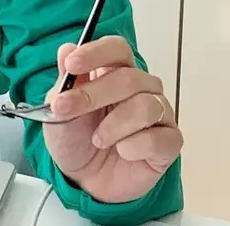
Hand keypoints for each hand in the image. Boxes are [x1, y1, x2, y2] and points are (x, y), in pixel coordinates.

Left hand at [42, 35, 182, 203]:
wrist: (84, 180)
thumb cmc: (76, 139)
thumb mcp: (60, 111)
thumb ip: (65, 81)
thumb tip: (66, 49)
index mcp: (114, 72)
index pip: (116, 49)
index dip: (96, 53)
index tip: (72, 65)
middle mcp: (142, 88)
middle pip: (129, 78)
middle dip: (92, 95)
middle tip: (66, 110)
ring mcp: (159, 114)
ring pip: (146, 106)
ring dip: (113, 125)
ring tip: (98, 139)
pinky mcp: (169, 142)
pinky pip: (159, 138)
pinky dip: (133, 147)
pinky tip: (122, 152)